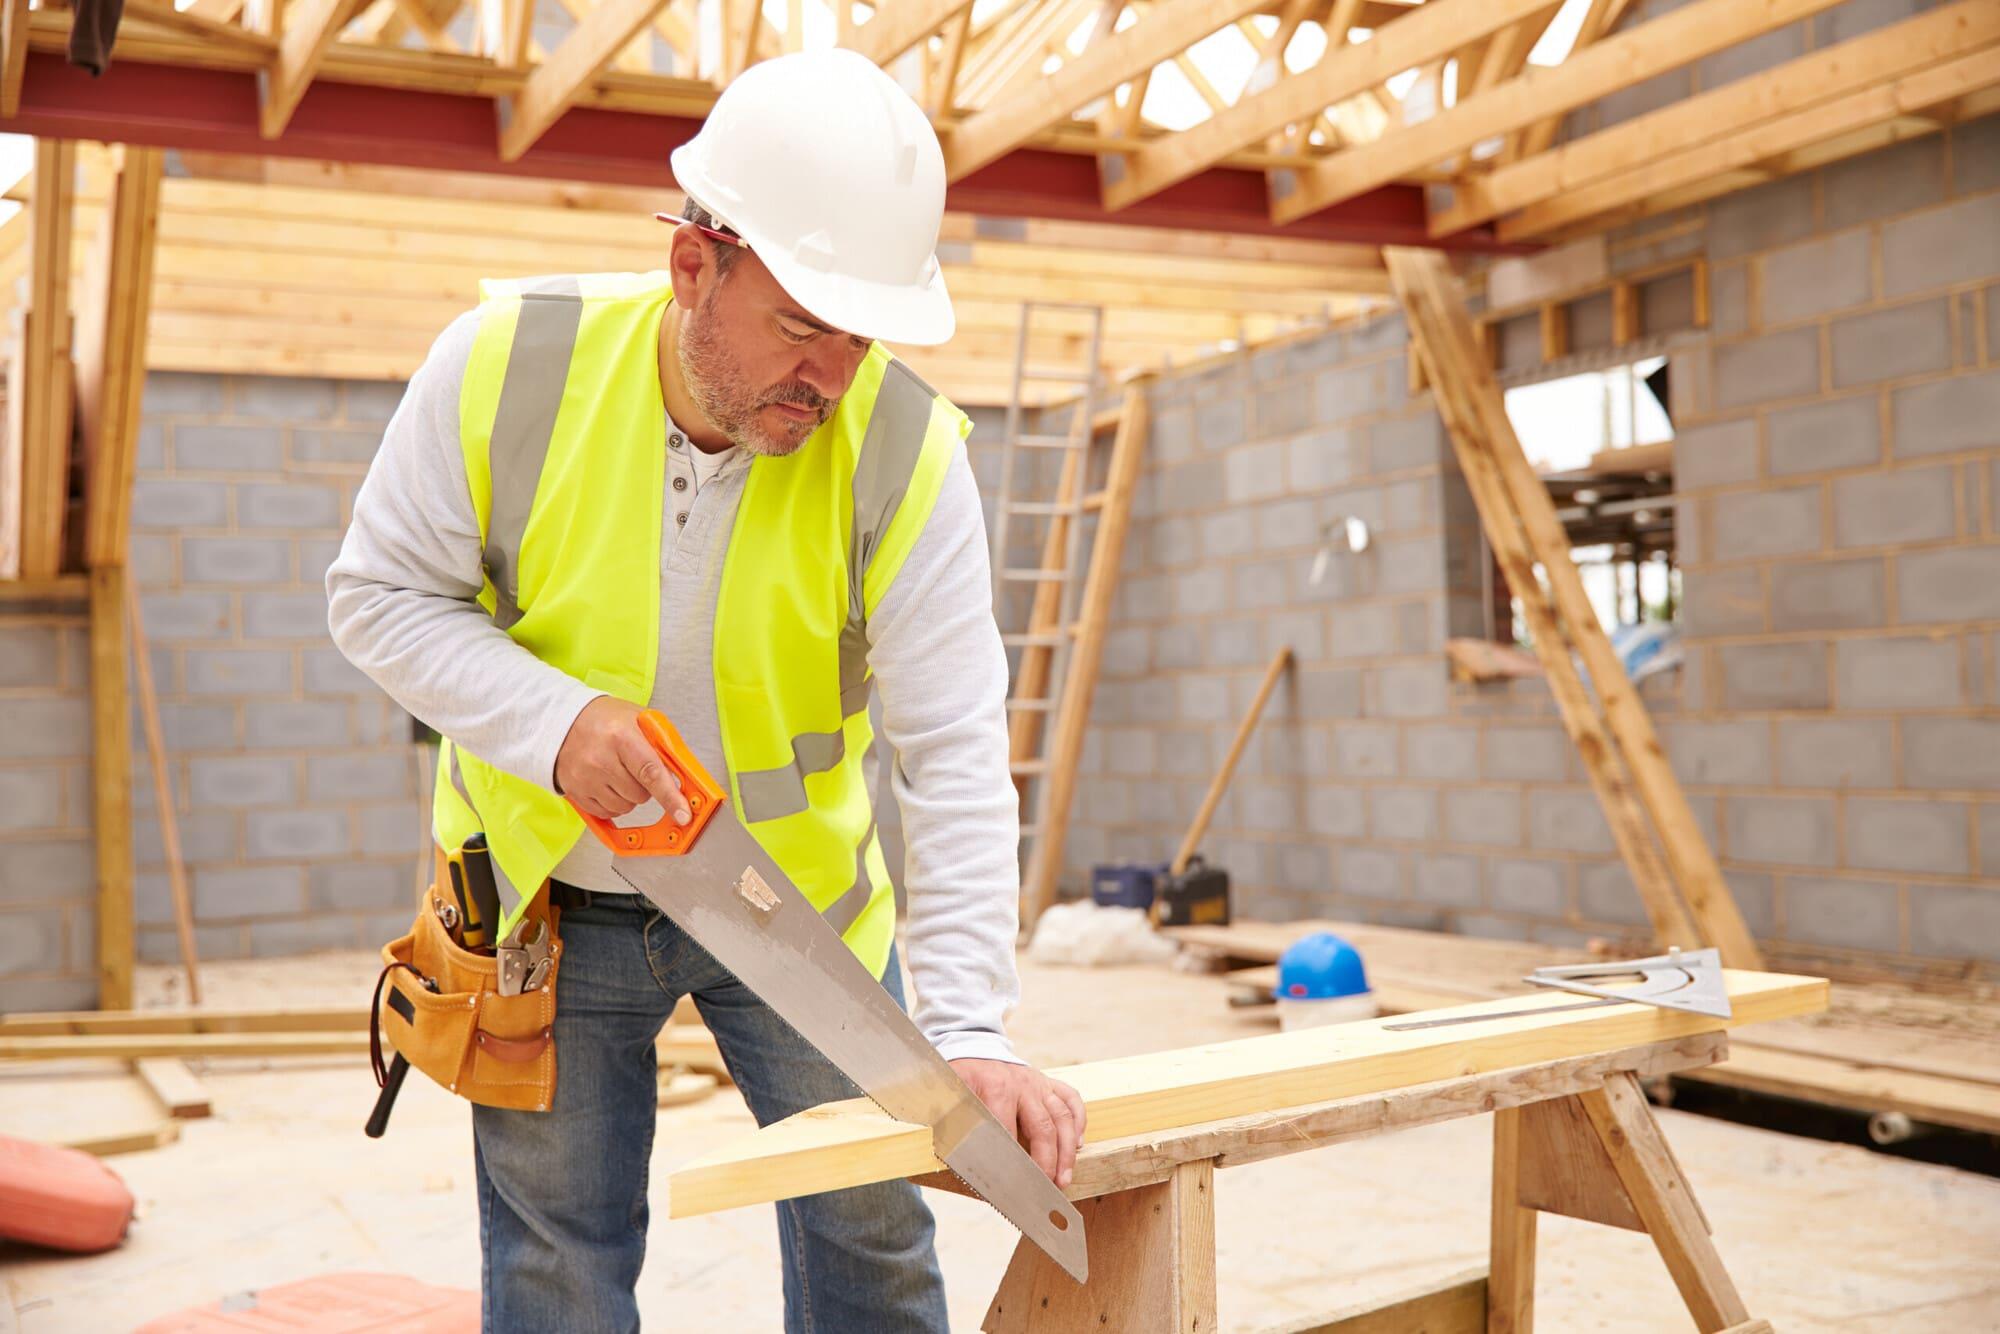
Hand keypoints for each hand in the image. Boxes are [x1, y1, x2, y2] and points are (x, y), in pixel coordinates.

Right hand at [555, 696, 692, 825]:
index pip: (652, 773)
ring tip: (618, 772)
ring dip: (629, 795)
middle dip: (646, 786)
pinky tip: (607, 782)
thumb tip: (685, 775)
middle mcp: (601, 760)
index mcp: (621, 737)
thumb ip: (664, 746)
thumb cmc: (605, 719)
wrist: (562, 721)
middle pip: (640, 795)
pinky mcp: (575, 792)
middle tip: (635, 767)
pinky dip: (613, 802)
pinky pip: (607, 812)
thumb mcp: (640, 720)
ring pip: (625, 807)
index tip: (683, 814)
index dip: (670, 797)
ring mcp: (585, 779)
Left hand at [951, 1058, 1086, 1188]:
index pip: (1008, 1133)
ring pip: (1063, 1117)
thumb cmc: (960, 1079)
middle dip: (1047, 1161)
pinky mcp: (1049, 1082)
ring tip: (1066, 1176)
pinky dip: (1079, 1121)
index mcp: (996, 1089)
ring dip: (1067, 1150)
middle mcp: (1023, 1085)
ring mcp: (1039, 1083)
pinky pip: (1072, 1099)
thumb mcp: (948, 1097)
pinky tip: (1079, 1144)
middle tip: (1048, 1187)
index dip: (1012, 1163)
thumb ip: (950, 1123)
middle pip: (1043, 1128)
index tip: (1013, 1187)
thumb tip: (950, 1155)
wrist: (972, 1047)